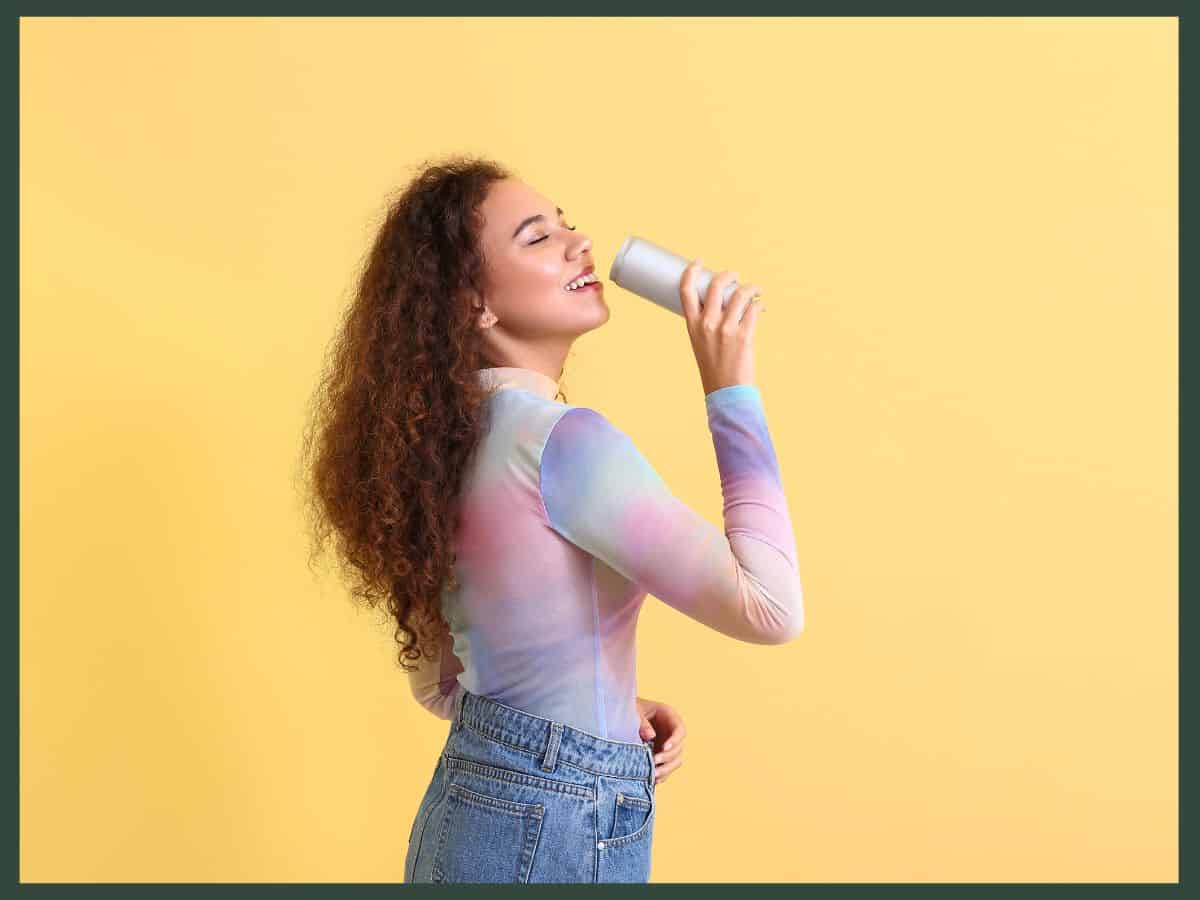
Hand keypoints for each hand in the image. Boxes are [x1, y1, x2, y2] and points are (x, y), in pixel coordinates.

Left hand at [636, 696, 686, 785]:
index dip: (675, 740)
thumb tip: (651, 736)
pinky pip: (666, 768)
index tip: (664, 748)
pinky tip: (651, 779)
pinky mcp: (661, 756)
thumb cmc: (630, 709)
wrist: (622, 715)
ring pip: (675, 761)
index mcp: (670, 717)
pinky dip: (661, 775)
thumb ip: (642, 722)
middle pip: (679, 749)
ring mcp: (667, 746)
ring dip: (666, 769)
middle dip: (668, 758)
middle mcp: (672, 733)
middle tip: (654, 762)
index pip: (679, 730)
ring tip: (653, 775)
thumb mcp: (635, 711)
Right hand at [679, 260, 765, 396]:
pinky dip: (759, 304)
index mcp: (692, 325)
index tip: (698, 262)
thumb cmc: (713, 367)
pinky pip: (754, 309)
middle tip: (735, 276)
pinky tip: (760, 307)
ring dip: (750, 287)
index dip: (691, 271)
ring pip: (740, 294)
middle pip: (716, 285)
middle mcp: (707, 324)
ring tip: (755, 290)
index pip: (686, 290)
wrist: (725, 391)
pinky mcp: (744, 335)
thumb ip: (706, 322)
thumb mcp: (700, 342)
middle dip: (728, 274)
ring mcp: (726, 329)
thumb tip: (724, 301)